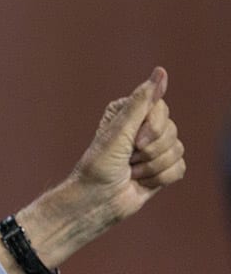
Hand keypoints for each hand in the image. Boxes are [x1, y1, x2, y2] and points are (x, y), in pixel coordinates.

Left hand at [70, 67, 185, 223]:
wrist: (94, 201)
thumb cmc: (98, 166)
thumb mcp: (119, 131)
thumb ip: (141, 102)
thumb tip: (161, 72)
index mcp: (129, 113)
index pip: (161, 108)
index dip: (152, 128)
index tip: (134, 142)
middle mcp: (142, 127)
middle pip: (172, 130)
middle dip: (150, 150)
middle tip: (127, 160)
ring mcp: (153, 149)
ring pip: (177, 150)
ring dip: (151, 167)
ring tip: (130, 172)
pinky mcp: (161, 169)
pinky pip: (179, 168)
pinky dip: (159, 178)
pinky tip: (140, 182)